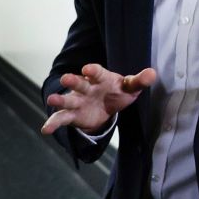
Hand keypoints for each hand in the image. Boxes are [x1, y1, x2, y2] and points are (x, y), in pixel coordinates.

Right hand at [41, 64, 156, 134]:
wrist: (107, 105)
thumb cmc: (118, 91)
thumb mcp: (129, 87)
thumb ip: (139, 81)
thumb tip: (153, 74)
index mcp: (100, 78)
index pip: (96, 72)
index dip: (93, 70)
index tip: (88, 69)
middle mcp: (86, 87)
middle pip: (78, 83)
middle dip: (72, 81)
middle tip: (66, 79)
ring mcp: (78, 101)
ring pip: (68, 100)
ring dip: (60, 100)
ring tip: (51, 101)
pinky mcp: (73, 115)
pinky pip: (62, 118)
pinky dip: (53, 123)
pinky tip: (45, 129)